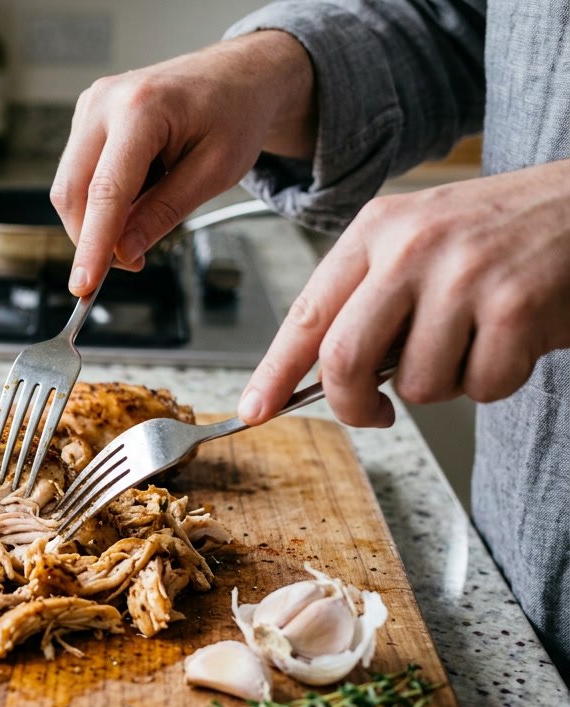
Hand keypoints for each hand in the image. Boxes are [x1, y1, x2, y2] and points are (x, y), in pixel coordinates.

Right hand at [51, 31, 315, 295]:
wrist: (237, 75)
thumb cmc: (235, 114)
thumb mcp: (214, 172)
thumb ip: (164, 213)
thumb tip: (123, 252)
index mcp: (142, 108)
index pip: (105, 191)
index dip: (92, 244)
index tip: (84, 285)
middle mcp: (105, 101)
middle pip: (72, 191)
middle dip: (92, 237)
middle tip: (131, 261)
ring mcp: (90, 106)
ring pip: (70, 187)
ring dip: (99, 217)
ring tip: (148, 208)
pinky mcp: (86, 117)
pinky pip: (79, 174)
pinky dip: (102, 198)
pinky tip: (140, 186)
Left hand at [239, 160, 569, 427]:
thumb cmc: (499, 232)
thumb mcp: (418, 239)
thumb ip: (368, 297)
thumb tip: (322, 375)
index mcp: (376, 229)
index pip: (307, 313)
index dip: (274, 371)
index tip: (255, 408)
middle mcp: (412, 247)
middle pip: (345, 359)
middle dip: (354, 405)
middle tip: (375, 412)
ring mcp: (464, 275)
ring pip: (419, 385)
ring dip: (446, 384)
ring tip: (473, 340)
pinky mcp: (516, 306)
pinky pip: (481, 387)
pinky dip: (496, 381)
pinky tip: (512, 340)